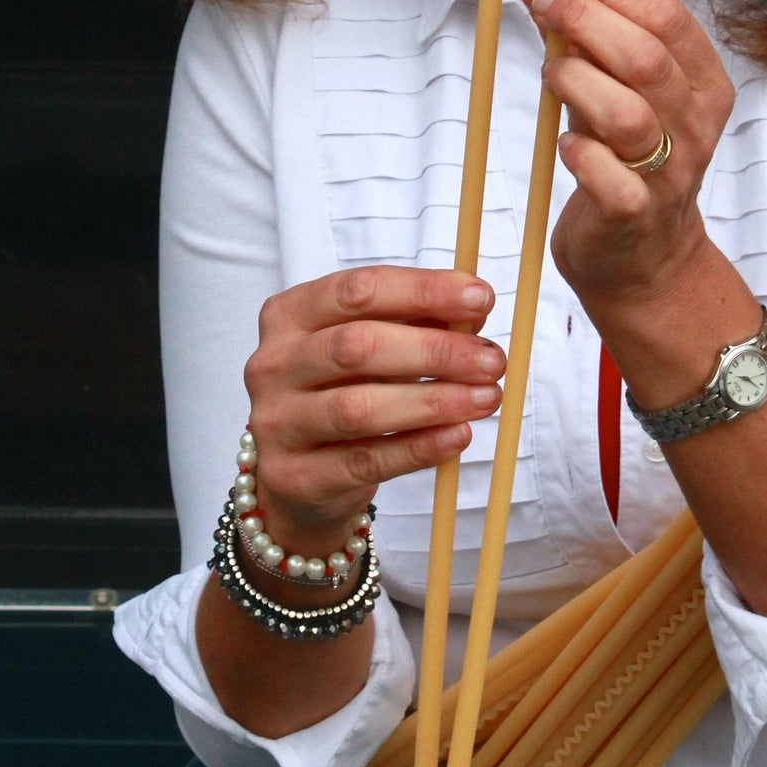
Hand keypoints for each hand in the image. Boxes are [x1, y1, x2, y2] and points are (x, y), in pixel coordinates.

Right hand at [241, 267, 505, 545]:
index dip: (423, 291)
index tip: (482, 298)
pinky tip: (458, 436)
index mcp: (290, 315)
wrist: (298, 477)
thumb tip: (474, 310)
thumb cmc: (342, 394)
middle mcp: (273, 364)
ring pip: (359, 408)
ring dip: (434, 401)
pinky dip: (419, 448)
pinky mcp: (294, 476)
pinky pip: (365, 461)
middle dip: (435, 350)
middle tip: (492, 360)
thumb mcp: (368, 349)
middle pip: (357, 346)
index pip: (358, 290)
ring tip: (486, 398)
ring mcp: (277, 422)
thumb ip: (413, 323)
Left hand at [531, 0, 734, 306]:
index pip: (666, 14)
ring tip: (549, 72)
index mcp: (702, 80)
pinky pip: (611, 180)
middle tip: (543, 3)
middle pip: (646, 57)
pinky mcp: (636, 216)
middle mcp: (695, 123)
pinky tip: (566, 141)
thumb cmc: (627, 155)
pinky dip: (580, 153)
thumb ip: (605, 14)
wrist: (644, 257)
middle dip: (587, 19)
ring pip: (627, 113)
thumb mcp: (621, 78)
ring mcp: (670, 172)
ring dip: (576, 81)